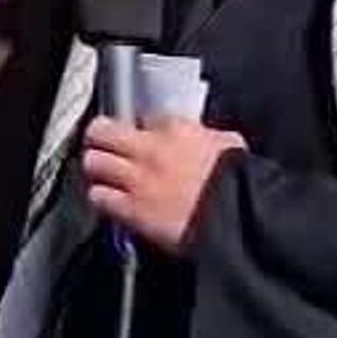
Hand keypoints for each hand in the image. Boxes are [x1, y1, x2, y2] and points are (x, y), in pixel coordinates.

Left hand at [83, 117, 246, 254]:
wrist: (240, 222)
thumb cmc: (242, 186)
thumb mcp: (229, 146)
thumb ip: (207, 137)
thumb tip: (203, 138)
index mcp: (177, 129)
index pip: (141, 115)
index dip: (139, 126)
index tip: (140, 133)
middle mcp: (149, 150)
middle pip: (101, 130)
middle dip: (99, 137)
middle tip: (102, 144)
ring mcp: (137, 180)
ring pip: (94, 162)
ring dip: (96, 168)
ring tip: (101, 173)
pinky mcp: (132, 209)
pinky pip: (100, 197)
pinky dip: (101, 197)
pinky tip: (109, 199)